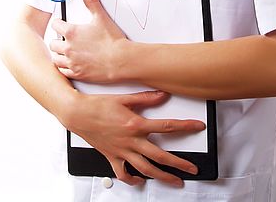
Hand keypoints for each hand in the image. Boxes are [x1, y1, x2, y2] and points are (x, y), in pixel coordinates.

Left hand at [50, 0, 126, 82]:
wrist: (120, 60)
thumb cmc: (112, 41)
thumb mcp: (101, 17)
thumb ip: (91, 1)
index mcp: (71, 33)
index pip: (55, 25)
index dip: (58, 23)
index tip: (61, 23)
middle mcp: (68, 48)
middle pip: (52, 43)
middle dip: (57, 40)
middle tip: (64, 39)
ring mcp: (71, 62)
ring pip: (55, 58)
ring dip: (58, 54)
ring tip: (65, 51)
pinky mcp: (77, 73)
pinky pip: (63, 71)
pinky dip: (64, 68)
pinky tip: (70, 64)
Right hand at [67, 89, 203, 185]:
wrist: (77, 114)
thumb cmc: (98, 105)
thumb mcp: (124, 98)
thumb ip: (145, 98)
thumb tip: (163, 94)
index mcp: (136, 124)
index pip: (166, 126)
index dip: (185, 126)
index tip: (197, 127)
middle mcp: (131, 141)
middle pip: (160, 156)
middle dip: (179, 164)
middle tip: (192, 169)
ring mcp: (121, 151)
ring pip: (145, 169)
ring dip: (162, 177)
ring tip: (175, 181)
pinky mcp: (112, 157)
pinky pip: (123, 174)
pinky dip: (133, 180)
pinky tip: (140, 180)